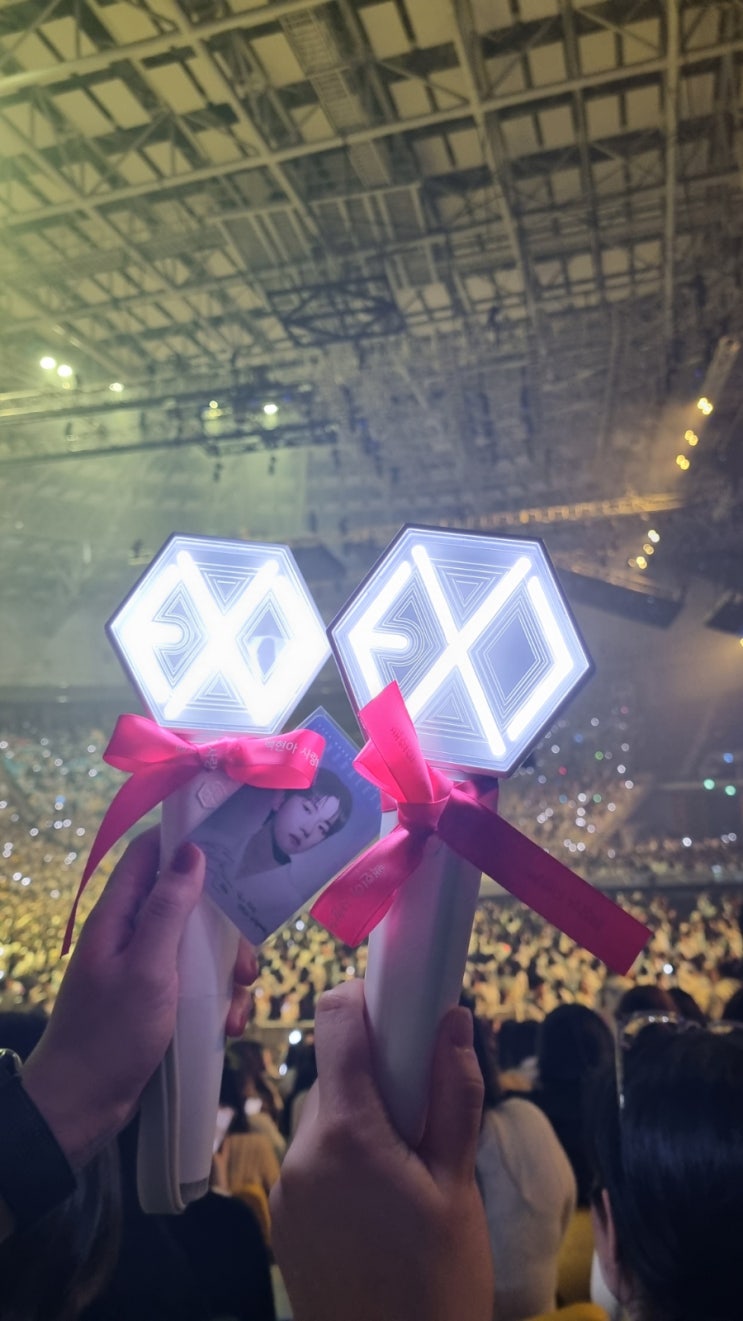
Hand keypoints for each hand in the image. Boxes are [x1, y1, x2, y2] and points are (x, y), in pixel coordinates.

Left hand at [22, 829, 256, 1168]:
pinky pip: (198, 981)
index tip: (231, 841)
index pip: (149, 853)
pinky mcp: (158, 998)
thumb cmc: (110, 1034)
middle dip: (224, 925)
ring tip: (237, 1004)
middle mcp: (131, 934)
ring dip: (226, 970)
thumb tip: (191, 849)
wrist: (82, 1108)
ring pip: (199, 945)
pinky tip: (227, 1025)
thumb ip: (169, 908)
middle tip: (243, 959)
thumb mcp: (148, 968)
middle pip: (187, 901)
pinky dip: (218, 999)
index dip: (186, 839)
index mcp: (118, 916)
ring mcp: (145, 967)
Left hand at [270, 981, 493, 1320]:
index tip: (404, 1007)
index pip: (335, 1020)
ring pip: (329, 1118)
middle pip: (338, 1073)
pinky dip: (348, 1161)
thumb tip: (453, 1017)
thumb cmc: (437, 1284)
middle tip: (428, 1112)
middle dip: (382, 1076)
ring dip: (367, 1121)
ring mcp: (288, 1189)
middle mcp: (303, 1151)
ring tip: (412, 1173)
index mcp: (346, 1132)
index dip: (367, 998)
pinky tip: (384, 1206)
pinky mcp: (285, 1220)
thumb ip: (454, 1094)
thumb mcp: (458, 1185)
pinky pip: (317, 1162)